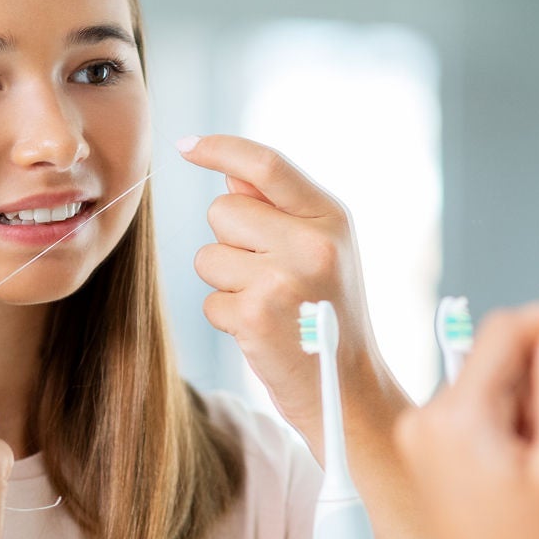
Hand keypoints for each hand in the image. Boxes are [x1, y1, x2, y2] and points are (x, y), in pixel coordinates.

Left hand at [182, 134, 401, 456]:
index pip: (267, 166)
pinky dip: (227, 317)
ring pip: (208, 256)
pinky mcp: (255, 319)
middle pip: (223, 210)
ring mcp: (282, 282)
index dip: (220, 149)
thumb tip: (228, 174)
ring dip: (225, 281)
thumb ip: (281, 209)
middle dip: (230, 240)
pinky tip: (262, 331)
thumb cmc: (330, 315)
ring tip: (268, 305)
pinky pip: (210, 300)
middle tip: (267, 274)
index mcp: (331, 219)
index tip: (187, 147)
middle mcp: (311, 245)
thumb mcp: (326, 251)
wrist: (351, 391)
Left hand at [395, 304, 538, 538]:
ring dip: (528, 409)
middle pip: (497, 358)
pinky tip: (521, 472)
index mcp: (455, 418)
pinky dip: (509, 427)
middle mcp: (425, 419)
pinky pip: (477, 411)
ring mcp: (421, 436)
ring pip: (490, 384)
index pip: (504, 330)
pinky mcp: (427, 451)